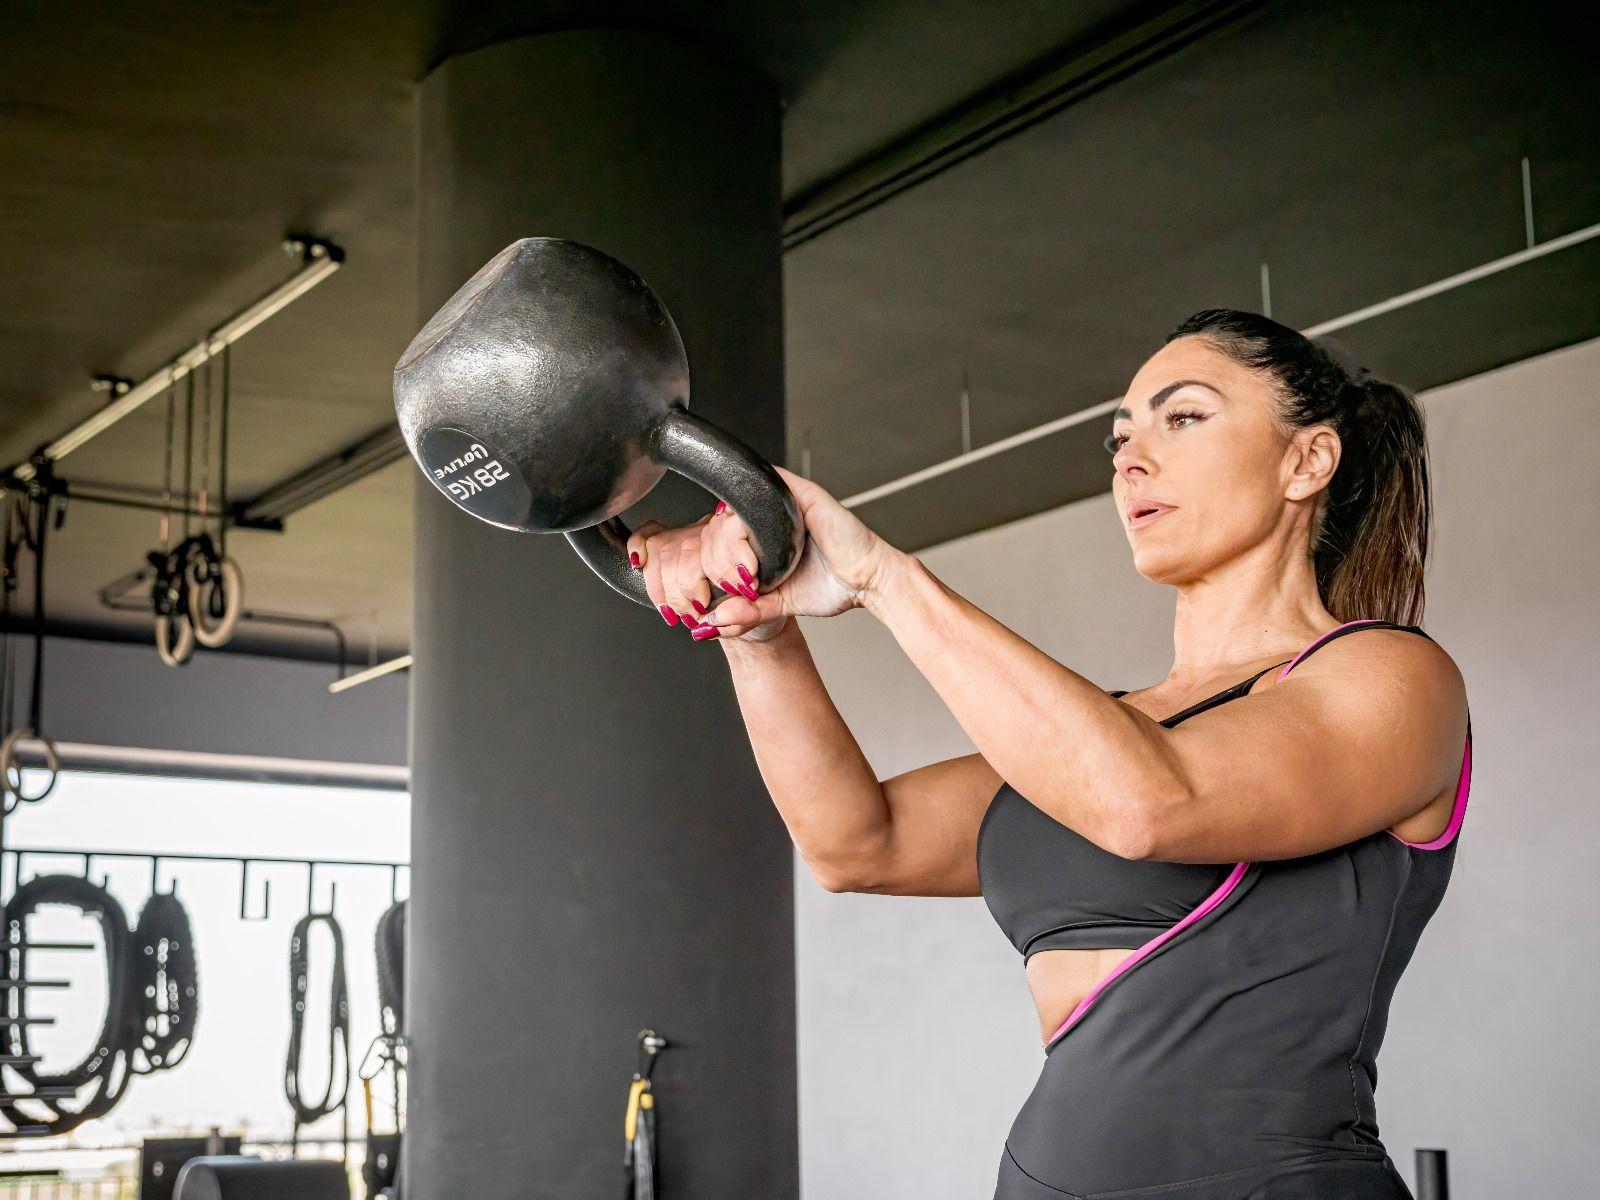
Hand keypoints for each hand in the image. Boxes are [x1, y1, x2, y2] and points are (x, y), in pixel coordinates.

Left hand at [626, 465, 895, 641]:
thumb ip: (747, 612)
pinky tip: (751, 537)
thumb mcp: (779, 605)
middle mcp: (770, 518)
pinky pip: (766, 486)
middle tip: (734, 584)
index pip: (717, 539)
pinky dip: (752, 509)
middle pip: (718, 523)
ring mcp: (785, 503)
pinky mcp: (803, 493)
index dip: (708, 563)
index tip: (719, 590)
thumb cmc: (835, 587)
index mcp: (762, 539)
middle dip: (716, 557)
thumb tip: (711, 624)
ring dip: (730, 540)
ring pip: (735, 507)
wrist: (870, 582)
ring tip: (745, 571)